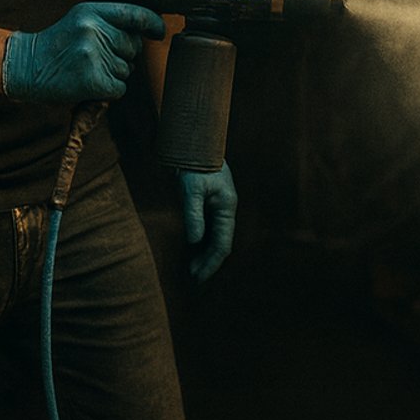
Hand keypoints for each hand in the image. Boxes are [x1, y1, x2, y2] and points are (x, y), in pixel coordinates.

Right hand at [2, 3, 165, 103]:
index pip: (134, 13)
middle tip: (96, 57)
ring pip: (127, 69)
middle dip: (123, 54)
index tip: (159, 31)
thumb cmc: (57, 45)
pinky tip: (90, 83)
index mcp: (91, 12)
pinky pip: (119, 87)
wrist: (27, 67)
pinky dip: (109, 90)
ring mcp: (93, 55)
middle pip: (133, 46)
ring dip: (114, 73)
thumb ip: (109, 21)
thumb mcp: (80, 20)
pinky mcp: (92, 80)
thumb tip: (145, 32)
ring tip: (88, 68)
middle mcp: (93, 30)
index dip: (152, 22)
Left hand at [178, 163, 236, 284]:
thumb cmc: (195, 164)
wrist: (194, 142)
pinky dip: (201, 241)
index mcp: (227, 207)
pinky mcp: (209, 203)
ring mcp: (218, 207)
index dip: (211, 262)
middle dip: (208, 262)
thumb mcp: (192, 189)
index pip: (222, 244)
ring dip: (204, 253)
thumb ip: (194, 215)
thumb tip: (193, 241)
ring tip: (191, 268)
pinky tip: (192, 249)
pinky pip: (208, 228)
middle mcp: (225, 209)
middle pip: (220, 243)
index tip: (198, 276)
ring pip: (215, 237)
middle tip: (193, 278)